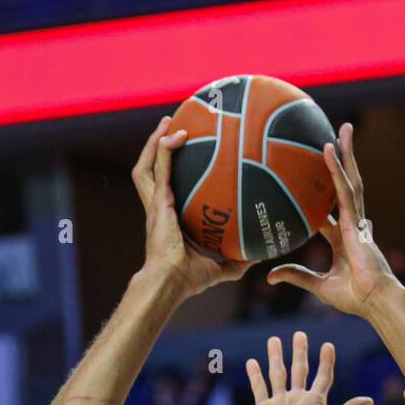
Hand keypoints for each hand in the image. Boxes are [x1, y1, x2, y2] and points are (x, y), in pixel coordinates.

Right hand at [133, 118, 248, 298]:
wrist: (170, 282)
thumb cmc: (188, 280)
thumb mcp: (219, 269)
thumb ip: (236, 262)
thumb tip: (258, 258)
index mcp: (169, 220)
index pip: (166, 191)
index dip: (170, 175)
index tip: (182, 161)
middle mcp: (159, 208)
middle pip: (150, 172)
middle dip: (157, 150)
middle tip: (171, 129)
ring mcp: (155, 203)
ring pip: (146, 165)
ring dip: (155, 142)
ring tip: (168, 122)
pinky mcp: (158, 201)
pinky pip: (159, 167)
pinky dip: (165, 148)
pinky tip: (177, 133)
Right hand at [247, 331, 372, 404]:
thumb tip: (369, 400)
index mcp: (315, 403)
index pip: (322, 377)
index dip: (326, 361)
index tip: (328, 345)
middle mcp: (298, 400)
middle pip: (299, 370)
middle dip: (300, 352)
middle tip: (299, 334)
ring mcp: (280, 404)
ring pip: (277, 374)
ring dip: (276, 357)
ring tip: (274, 340)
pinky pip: (260, 389)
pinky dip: (255, 376)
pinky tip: (252, 362)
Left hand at [266, 123, 397, 317]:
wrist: (374, 301)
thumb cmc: (353, 297)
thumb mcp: (317, 285)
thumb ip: (296, 275)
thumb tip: (271, 276)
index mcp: (342, 239)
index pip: (328, 213)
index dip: (319, 198)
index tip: (308, 184)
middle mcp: (351, 224)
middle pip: (345, 186)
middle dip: (343, 162)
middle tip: (338, 136)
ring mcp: (356, 220)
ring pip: (349, 180)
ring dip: (346, 154)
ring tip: (344, 130)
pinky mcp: (356, 221)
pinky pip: (344, 190)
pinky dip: (336, 169)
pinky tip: (329, 150)